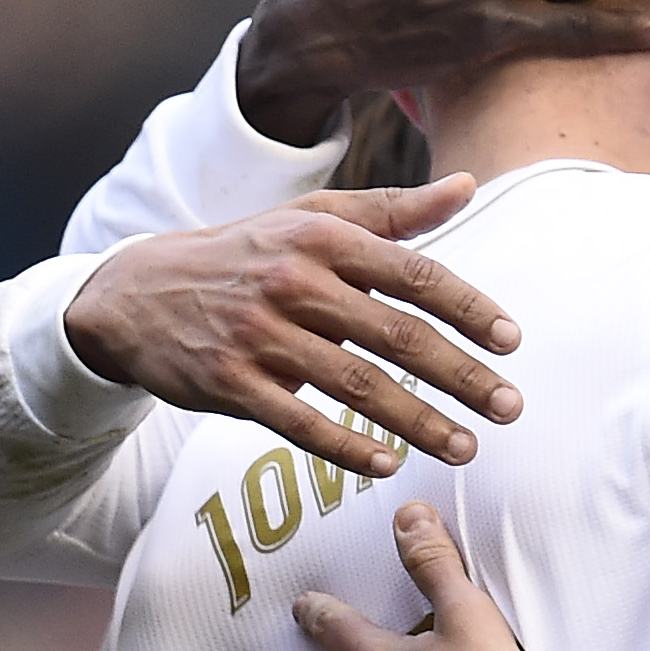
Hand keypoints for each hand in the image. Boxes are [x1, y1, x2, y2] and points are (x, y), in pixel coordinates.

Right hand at [66, 185, 522, 477]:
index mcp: (321, 239)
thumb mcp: (312, 219)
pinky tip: (388, 464)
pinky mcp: (228, 382)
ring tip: (466, 447)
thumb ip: (394, 210)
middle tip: (511, 407)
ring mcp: (259, 335)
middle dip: (462, 376)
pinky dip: (346, 446)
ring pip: (356, 385)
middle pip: (397, 336)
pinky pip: (299, 422)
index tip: (512, 341)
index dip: (468, 309)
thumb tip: (468, 186)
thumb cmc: (247, 253)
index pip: (413, 274)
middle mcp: (293, 283)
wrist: (138, 292)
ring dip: (418, 421)